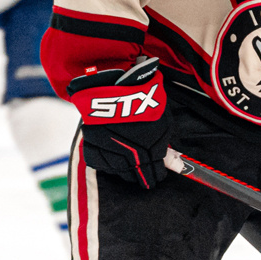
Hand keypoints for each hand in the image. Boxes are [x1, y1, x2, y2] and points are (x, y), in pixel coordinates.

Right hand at [67, 58, 170, 189]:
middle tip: (145, 177)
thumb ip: (165, 142)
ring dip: (124, 172)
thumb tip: (169, 160)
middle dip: (142, 176)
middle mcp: (128, 153)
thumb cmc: (142, 97)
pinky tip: (112, 162)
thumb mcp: (162, 119)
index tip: (157, 177)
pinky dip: (106, 164)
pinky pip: (98, 162)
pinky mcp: (91, 143)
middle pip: (135, 175)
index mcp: (149, 148)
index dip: (157, 176)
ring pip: (117, 171)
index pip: (154, 172)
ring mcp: (108, 149)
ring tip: (129, 170)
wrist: (112, 82)